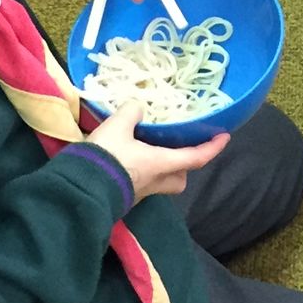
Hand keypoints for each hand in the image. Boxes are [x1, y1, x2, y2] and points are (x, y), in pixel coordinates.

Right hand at [86, 100, 227, 203]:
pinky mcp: (123, 196)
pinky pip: (141, 183)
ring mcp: (139, 193)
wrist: (78, 188)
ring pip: (160, 183)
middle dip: (184, 165)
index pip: (196, 157)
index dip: (212, 147)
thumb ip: (131, 112)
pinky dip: (141, 170)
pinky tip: (127, 156)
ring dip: (161, 168)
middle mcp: (155, 182)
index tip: (224, 137)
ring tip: (149, 147)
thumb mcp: (117, 126)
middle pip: (180, 179)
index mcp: (161, 164)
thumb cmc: (106, 158)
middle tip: (178, 147)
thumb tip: (137, 106)